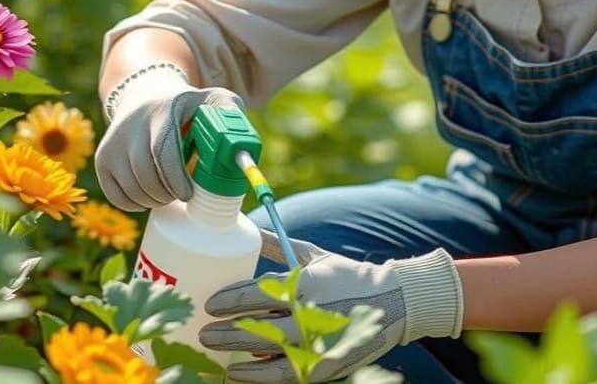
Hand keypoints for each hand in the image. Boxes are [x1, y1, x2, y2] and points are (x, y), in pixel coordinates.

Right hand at [94, 63, 243, 211]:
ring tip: (169, 194)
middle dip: (167, 193)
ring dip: (153, 200)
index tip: (189, 195)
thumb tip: (243, 149)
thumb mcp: (212, 99)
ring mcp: (113, 143)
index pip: (163, 150)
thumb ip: (232, 114)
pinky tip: (150, 196)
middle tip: (182, 196)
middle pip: (145, 174)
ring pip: (131, 188)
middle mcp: (132, 126)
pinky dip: (134, 204)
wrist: (145, 96)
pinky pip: (115, 195)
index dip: (175, 178)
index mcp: (162, 111)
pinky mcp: (102, 159)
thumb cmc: (187, 105)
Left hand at [200, 229, 463, 382]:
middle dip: (224, 330)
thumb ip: (280, 246)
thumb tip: (250, 228)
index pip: (256, 293)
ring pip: (263, 352)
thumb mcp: (315, 256)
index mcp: (305, 284)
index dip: (228, 300)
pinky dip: (255, 376)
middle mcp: (308, 314)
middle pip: (253, 325)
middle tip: (203, 331)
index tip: (210, 303)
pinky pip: (280, 376)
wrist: (392, 303)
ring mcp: (314, 343)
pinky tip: (237, 372)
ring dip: (234, 353)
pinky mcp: (321, 366)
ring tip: (215, 352)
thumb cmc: (348, 276)